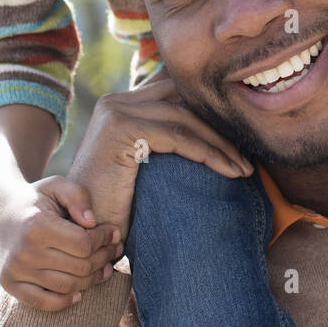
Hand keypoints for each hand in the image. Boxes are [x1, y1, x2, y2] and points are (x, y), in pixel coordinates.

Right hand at [0, 174, 123, 311]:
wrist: (3, 213)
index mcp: (37, 225)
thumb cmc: (38, 198)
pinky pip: (43, 302)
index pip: (83, 244)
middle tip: (115, 250)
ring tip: (105, 267)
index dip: (105, 239)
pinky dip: (64, 301)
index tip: (114, 233)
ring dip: (92, 279)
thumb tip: (92, 223)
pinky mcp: (9, 284)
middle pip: (79, 267)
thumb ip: (78, 197)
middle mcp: (23, 252)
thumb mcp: (58, 185)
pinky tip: (79, 292)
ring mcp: (15, 271)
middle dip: (104, 258)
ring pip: (67, 286)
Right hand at [66, 75, 251, 241]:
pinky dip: (209, 153)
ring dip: (221, 145)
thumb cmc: (114, 204)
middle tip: (246, 156)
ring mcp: (115, 111)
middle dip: (219, 127)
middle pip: (184, 102)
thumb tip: (209, 132)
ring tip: (243, 169)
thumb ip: (164, 140)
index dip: (209, 115)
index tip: (238, 142)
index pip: (176, 95)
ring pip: (186, 119)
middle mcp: (115, 101)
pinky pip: (179, 136)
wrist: (80, 231)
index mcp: (120, 104)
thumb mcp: (142, 163)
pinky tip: (228, 170)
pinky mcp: (120, 128)